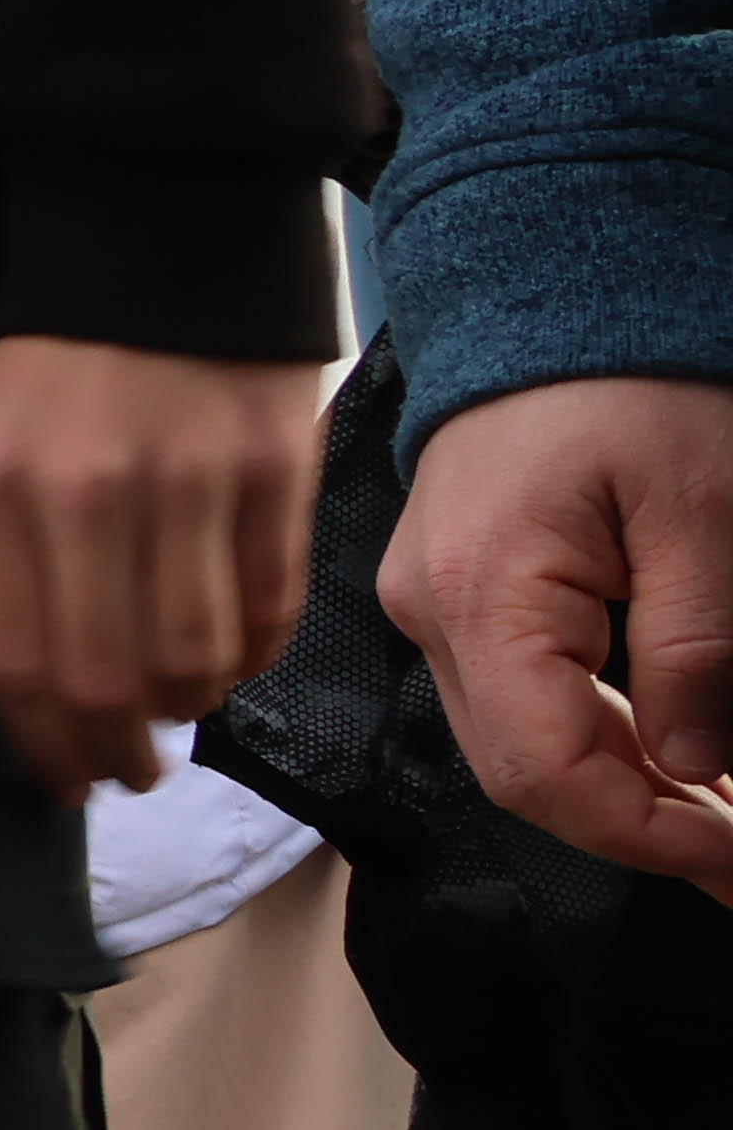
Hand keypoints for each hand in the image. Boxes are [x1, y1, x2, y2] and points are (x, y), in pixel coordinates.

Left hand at [0, 333, 316, 797]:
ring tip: (172, 715)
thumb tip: (41, 708)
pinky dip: (249, 661)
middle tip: (125, 776)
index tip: (61, 783)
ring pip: (195, 660)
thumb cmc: (49, 376)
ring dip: (184, 712)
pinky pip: (269, 611)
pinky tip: (227, 662)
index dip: (41, 745)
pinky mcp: (277, 470)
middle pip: (107, 680)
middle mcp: (83, 490)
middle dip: (114, 755)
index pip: (13, 663)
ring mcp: (189, 480)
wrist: (153, 247)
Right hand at [387, 374, 732, 888]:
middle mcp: (428, 610)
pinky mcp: (454, 590)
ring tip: (727, 810)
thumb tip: (697, 769)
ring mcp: (430, 601)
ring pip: (520, 740)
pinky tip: (677, 752)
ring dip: (627, 788)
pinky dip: (602, 736)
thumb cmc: (633, 381)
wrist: (553, 293)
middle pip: (522, 770)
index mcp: (479, 594)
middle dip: (643, 829)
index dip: (645, 836)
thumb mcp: (708, 512)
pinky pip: (520, 693)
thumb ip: (699, 651)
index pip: (542, 769)